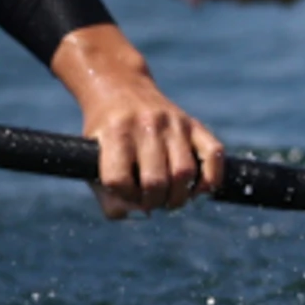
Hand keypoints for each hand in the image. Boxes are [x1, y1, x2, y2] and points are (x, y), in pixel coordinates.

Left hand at [49, 22, 224, 217]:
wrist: (120, 89)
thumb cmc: (106, 134)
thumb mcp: (91, 157)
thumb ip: (105, 195)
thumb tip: (134, 215)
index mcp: (114, 133)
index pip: (118, 180)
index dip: (123, 197)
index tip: (125, 194)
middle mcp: (146, 125)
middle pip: (155, 182)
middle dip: (153, 203)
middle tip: (151, 202)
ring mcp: (174, 123)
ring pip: (184, 173)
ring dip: (179, 197)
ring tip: (170, 198)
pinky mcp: (194, 124)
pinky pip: (214, 155)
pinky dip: (210, 180)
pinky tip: (196, 189)